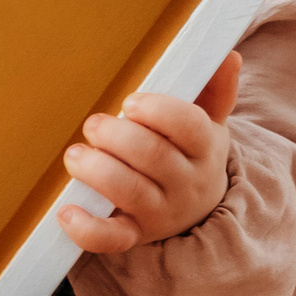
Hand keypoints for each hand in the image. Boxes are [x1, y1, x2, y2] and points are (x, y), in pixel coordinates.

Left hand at [56, 52, 240, 253]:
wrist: (197, 210)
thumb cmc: (190, 153)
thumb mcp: (209, 121)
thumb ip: (216, 89)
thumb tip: (229, 57)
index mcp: (205, 148)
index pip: (189, 126)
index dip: (158, 111)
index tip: (130, 103)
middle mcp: (186, 182)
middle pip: (153, 156)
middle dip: (116, 136)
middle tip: (94, 125)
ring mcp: (161, 212)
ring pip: (130, 192)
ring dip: (97, 170)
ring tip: (76, 155)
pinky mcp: (136, 234)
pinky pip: (112, 239)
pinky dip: (87, 229)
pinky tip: (66, 211)